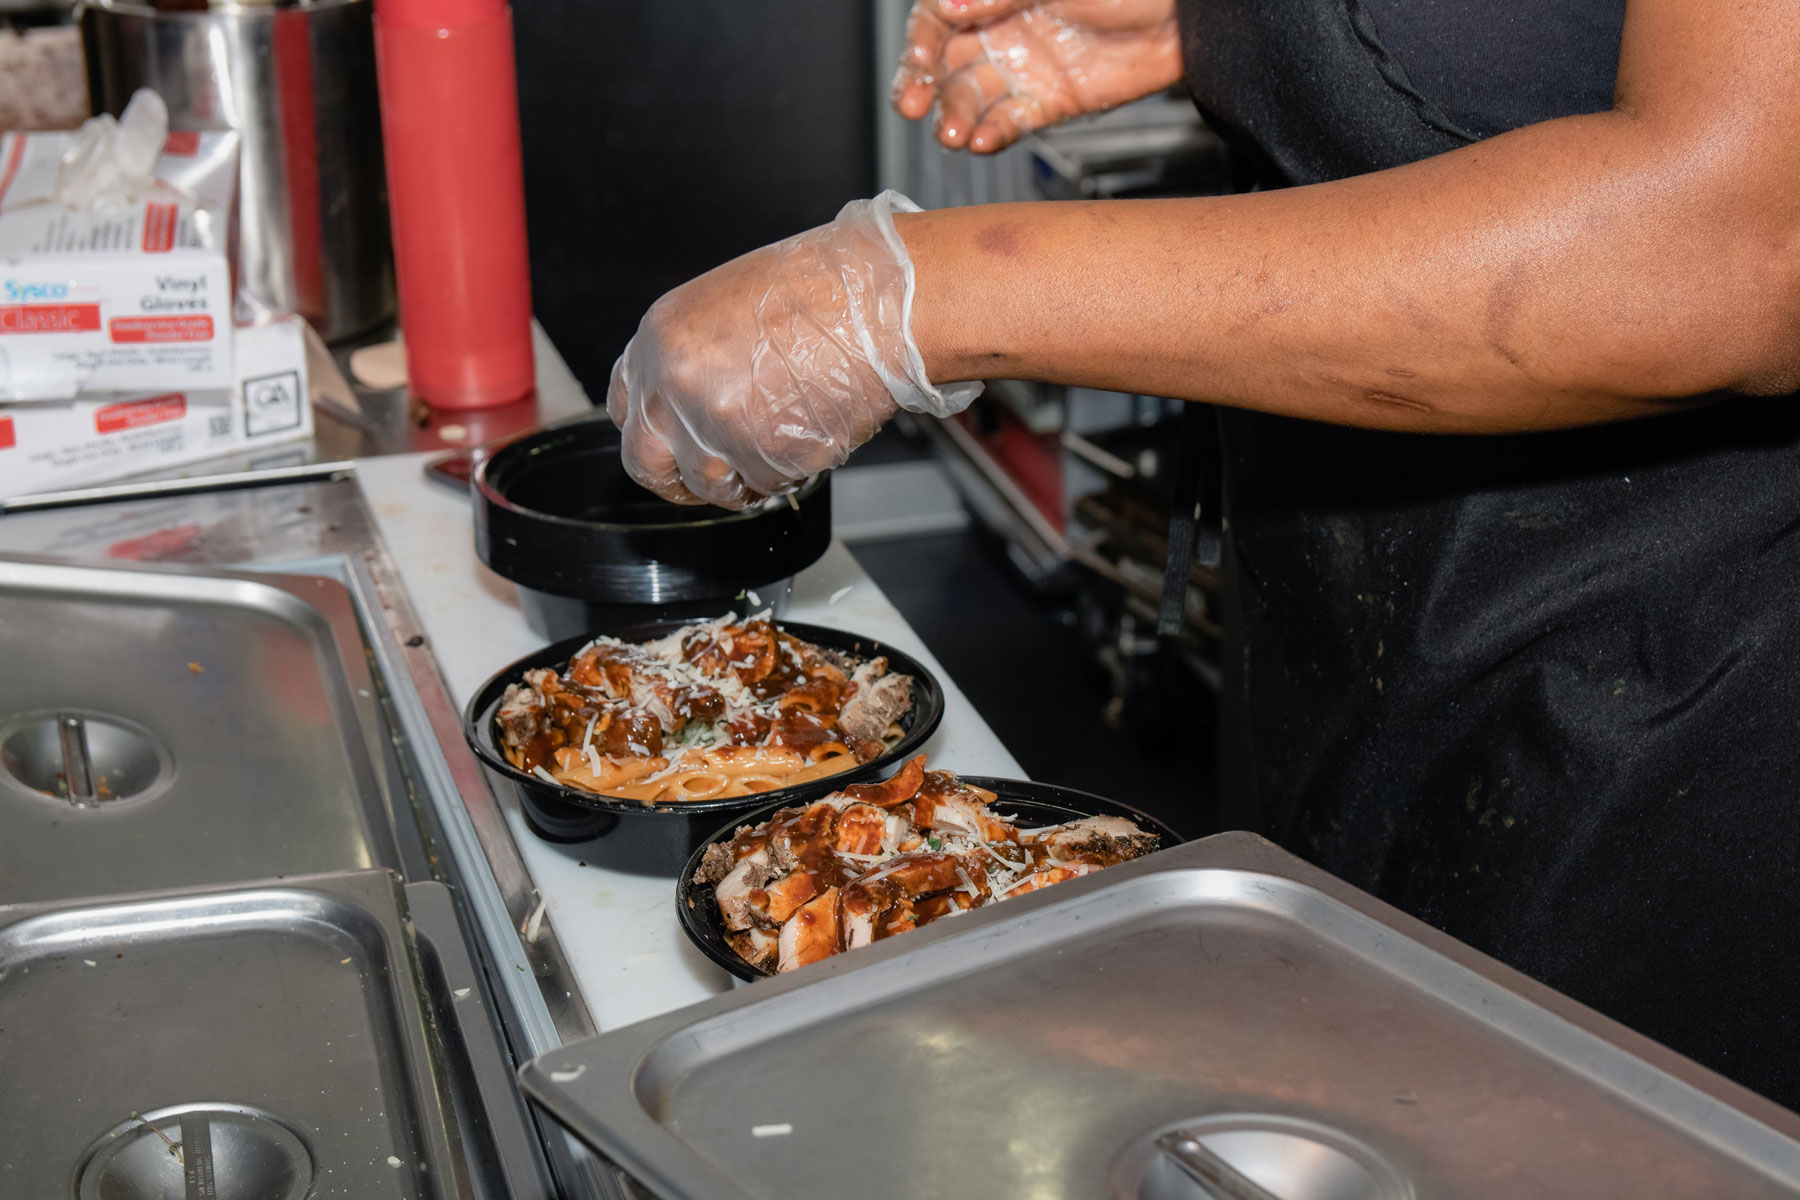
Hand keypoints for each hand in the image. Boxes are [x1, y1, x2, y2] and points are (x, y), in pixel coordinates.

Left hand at [608, 192, 981, 508]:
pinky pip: (765, 487)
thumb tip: (686, 399)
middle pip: (648, 465)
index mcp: (660, 339)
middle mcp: (675, 386)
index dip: (650, 431)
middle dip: (678, 479)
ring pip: (710, 487)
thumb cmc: (823, 289)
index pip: (624, 407)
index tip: (668, 442)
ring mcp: (716, 428)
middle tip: (711, 474)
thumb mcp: (728, 304)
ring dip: (741, 479)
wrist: (880, 301)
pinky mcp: (764, 458)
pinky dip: (787, 472)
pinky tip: (809, 430)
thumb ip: (694, 357)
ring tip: (778, 440)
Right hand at [892, 0, 1182, 153]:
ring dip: (954, 116)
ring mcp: (1024, 68)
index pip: (938, 17)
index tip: (918, 59)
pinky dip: (992, 134)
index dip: (920, 40)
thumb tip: (948, 6)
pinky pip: (1009, 123)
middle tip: (912, 105)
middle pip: (944, 62)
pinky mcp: (1049, 102)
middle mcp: (1001, 29)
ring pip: (971, 97)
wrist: (1185, 15)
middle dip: (922, 85)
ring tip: (951, 134)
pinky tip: (980, 141)